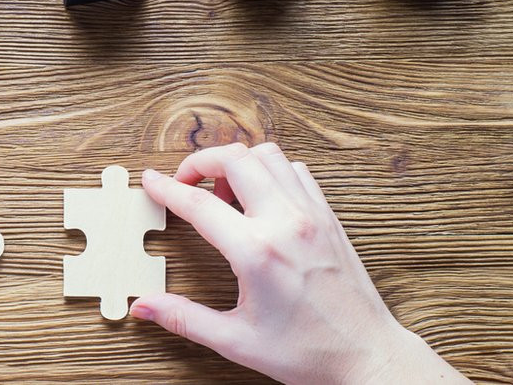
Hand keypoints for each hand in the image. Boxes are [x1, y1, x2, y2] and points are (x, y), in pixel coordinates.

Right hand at [130, 143, 469, 383]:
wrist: (367, 357)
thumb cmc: (308, 353)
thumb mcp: (235, 341)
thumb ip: (184, 318)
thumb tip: (145, 307)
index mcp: (257, 252)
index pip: (199, 203)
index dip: (167, 188)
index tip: (151, 181)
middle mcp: (286, 223)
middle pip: (235, 158)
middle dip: (200, 162)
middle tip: (186, 182)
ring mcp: (312, 215)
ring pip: (268, 155)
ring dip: (238, 162)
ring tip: (224, 192)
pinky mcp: (329, 218)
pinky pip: (295, 172)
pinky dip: (270, 171)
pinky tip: (259, 199)